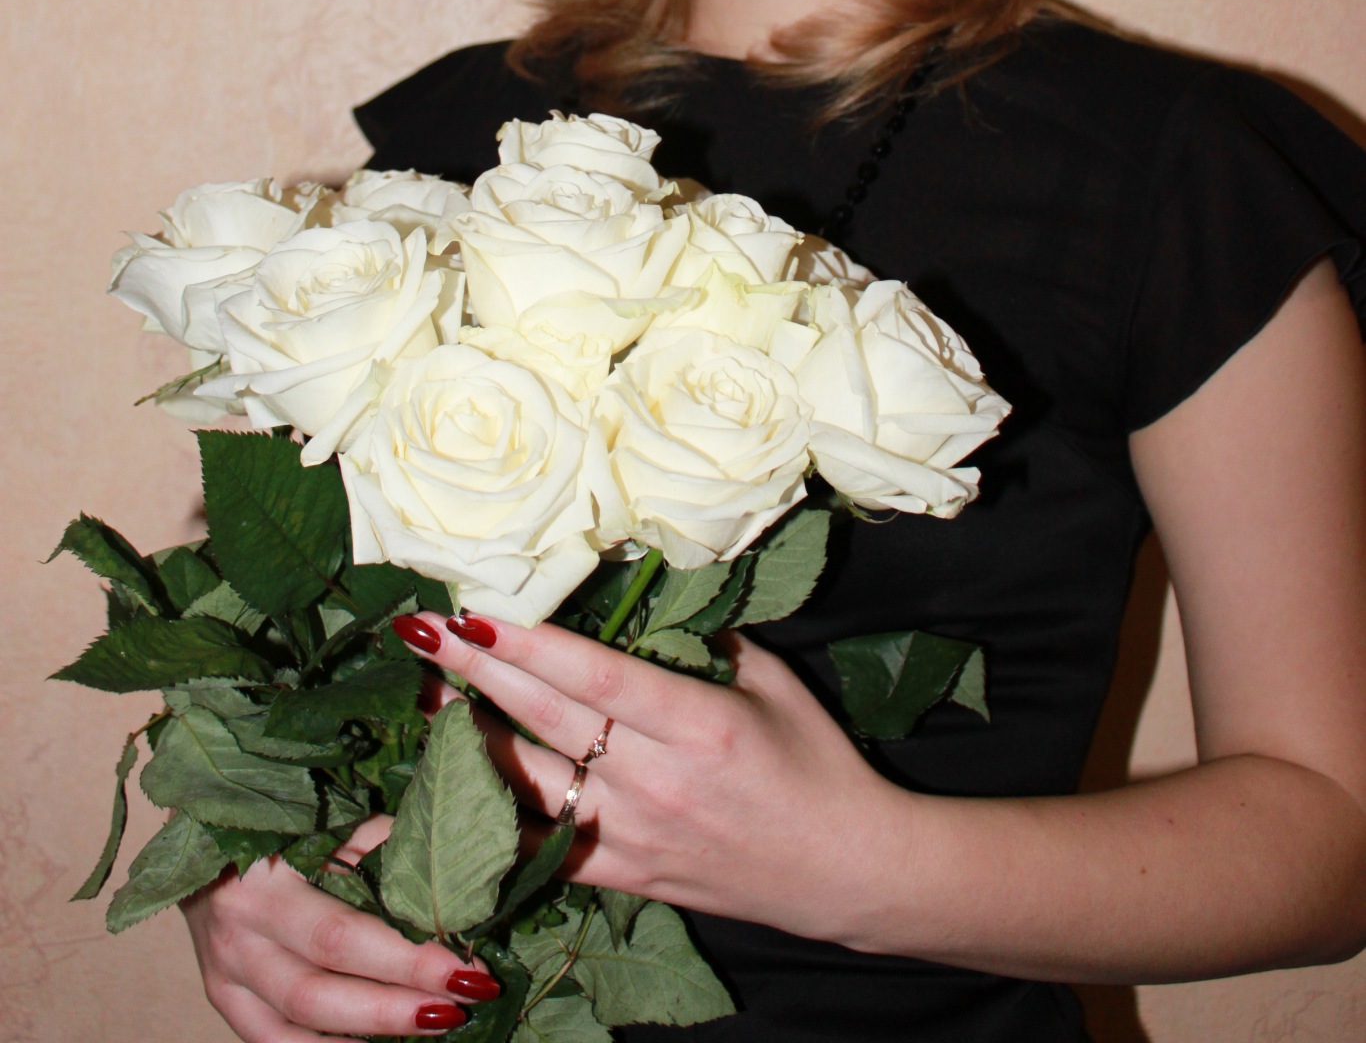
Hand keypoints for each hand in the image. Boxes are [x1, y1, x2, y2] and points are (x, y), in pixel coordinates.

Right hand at [181, 814, 500, 1038]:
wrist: (205, 839)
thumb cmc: (282, 822)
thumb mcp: (327, 822)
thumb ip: (380, 848)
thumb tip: (451, 887)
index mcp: (264, 880)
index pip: (342, 935)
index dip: (406, 959)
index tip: (466, 969)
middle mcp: (238, 935)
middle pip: (318, 992)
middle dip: (394, 1008)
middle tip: (459, 1007)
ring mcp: (225, 975)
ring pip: (296, 1026)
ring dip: (368, 1034)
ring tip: (431, 1026)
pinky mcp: (224, 999)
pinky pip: (272, 1042)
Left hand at [405, 612, 905, 945]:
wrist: (846, 867)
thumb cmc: (814, 760)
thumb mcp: (770, 680)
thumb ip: (704, 637)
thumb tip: (643, 591)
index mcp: (699, 724)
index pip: (595, 676)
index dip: (529, 644)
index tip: (475, 610)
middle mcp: (657, 780)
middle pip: (546, 719)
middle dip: (476, 671)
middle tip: (420, 630)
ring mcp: (635, 835)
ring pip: (529, 785)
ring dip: (467, 738)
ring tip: (420, 694)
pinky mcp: (625, 876)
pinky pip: (541, 854)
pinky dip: (486, 830)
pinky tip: (434, 805)